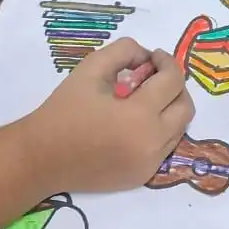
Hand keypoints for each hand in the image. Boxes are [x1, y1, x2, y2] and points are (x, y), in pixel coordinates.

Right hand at [30, 37, 194, 192]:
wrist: (42, 157)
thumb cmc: (65, 109)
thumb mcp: (92, 67)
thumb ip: (124, 51)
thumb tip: (146, 57)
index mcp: (140, 115)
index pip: (172, 81)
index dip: (166, 62)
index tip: (153, 56)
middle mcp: (152, 143)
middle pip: (185, 107)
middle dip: (175, 85)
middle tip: (154, 76)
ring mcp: (149, 164)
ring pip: (179, 129)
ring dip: (169, 108)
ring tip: (145, 98)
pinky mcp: (142, 177)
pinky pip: (164, 148)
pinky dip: (159, 130)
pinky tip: (135, 122)